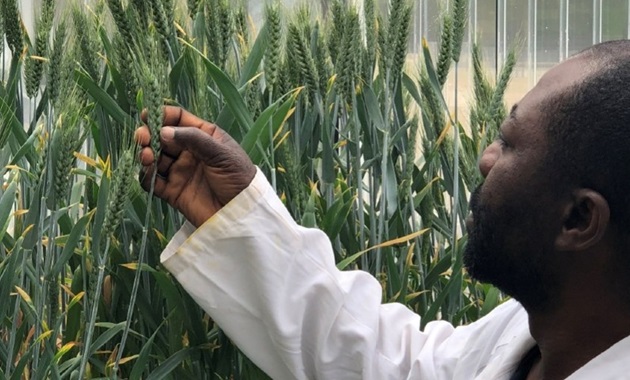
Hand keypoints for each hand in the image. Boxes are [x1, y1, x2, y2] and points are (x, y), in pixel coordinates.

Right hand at [135, 106, 255, 226]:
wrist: (241, 213)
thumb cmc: (238, 178)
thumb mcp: (221, 154)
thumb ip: (193, 139)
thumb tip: (164, 131)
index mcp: (204, 136)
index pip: (179, 119)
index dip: (162, 115)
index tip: (147, 116)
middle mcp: (189, 151)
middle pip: (162, 137)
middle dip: (149, 135)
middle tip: (143, 138)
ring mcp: (180, 171)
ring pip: (154, 158)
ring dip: (146, 154)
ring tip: (147, 156)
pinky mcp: (172, 191)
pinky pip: (152, 181)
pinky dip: (145, 175)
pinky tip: (148, 171)